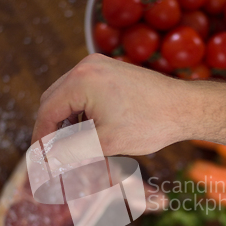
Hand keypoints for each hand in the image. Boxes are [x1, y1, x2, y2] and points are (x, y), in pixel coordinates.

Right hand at [33, 54, 200, 155]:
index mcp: (82, 80)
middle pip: (54, 99)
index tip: (40, 157)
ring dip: (67, 120)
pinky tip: (88, 130)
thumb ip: (71, 150)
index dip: (41, 136)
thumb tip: (47, 160)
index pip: (48, 110)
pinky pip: (84, 91)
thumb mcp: (105, 142)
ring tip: (71, 146)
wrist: (186, 107)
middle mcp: (87, 66)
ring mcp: (100, 65)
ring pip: (68, 95)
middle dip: (52, 128)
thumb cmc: (151, 124)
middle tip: (53, 154)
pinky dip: (81, 111)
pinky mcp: (111, 71)